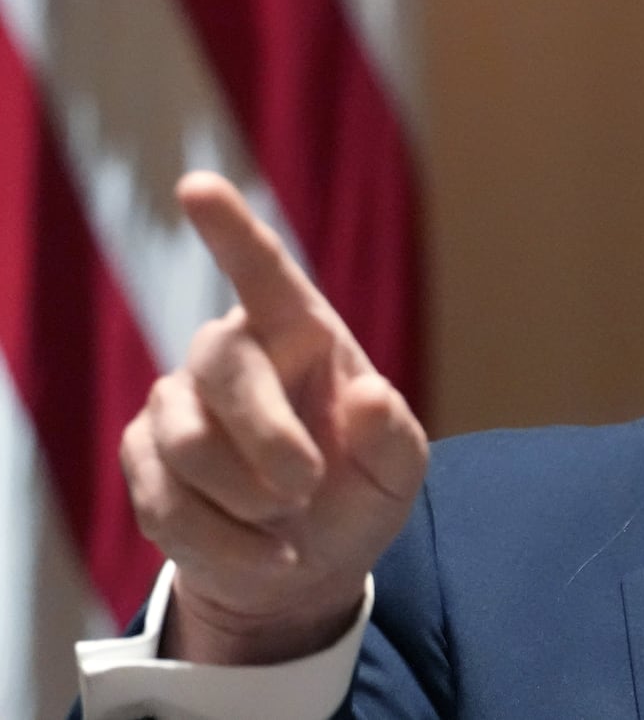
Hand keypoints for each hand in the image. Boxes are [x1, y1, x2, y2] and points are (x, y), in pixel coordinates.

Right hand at [119, 171, 427, 664]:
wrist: (301, 563)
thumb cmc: (355, 494)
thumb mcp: (397, 474)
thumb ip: (394, 438)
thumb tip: (372, 397)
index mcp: (302, 333)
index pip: (264, 272)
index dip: (231, 229)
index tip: (199, 185)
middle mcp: (231, 353)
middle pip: (221, 366)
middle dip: (266, 438)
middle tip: (306, 488)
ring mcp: (176, 403)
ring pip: (188, 445)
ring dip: (248, 502)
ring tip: (287, 522)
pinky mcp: (142, 459)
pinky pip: (167, 504)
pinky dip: (227, 544)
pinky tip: (263, 551)